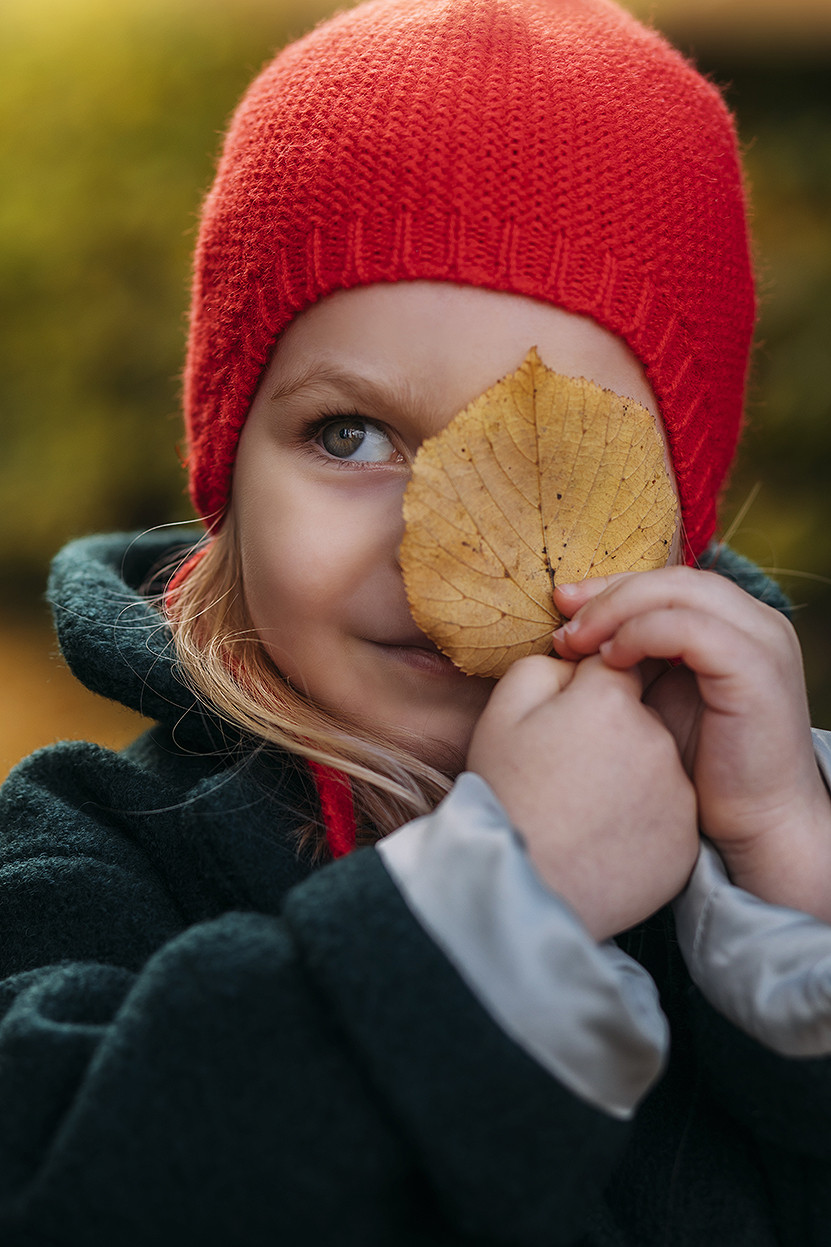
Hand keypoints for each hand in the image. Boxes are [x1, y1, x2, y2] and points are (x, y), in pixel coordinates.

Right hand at [467, 653, 698, 941]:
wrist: (518, 890)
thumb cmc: (504, 794)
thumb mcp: (502, 712)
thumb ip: (545, 666)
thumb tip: (579, 660)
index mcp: (611, 700)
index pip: (616, 664)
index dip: (584, 690)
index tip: (562, 720)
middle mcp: (657, 740)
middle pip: (640, 715)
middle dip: (610, 731)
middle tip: (565, 770)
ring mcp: (677, 794)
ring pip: (655, 765)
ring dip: (628, 775)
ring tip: (581, 808)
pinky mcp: (685, 842)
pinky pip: (666, 815)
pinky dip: (642, 821)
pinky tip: (601, 838)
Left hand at [552, 567, 830, 921]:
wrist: (761, 826)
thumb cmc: (705, 771)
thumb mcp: (662, 699)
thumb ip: (634, 660)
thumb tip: (574, 634)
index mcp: (737, 622)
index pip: (666, 579)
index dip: (609, 586)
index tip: (561, 606)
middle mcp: (757, 621)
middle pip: (669, 577)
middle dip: (606, 594)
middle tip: (561, 623)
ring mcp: (761, 640)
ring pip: (677, 591)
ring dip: (616, 611)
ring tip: (576, 643)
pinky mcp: (755, 668)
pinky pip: (687, 628)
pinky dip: (641, 635)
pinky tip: (610, 662)